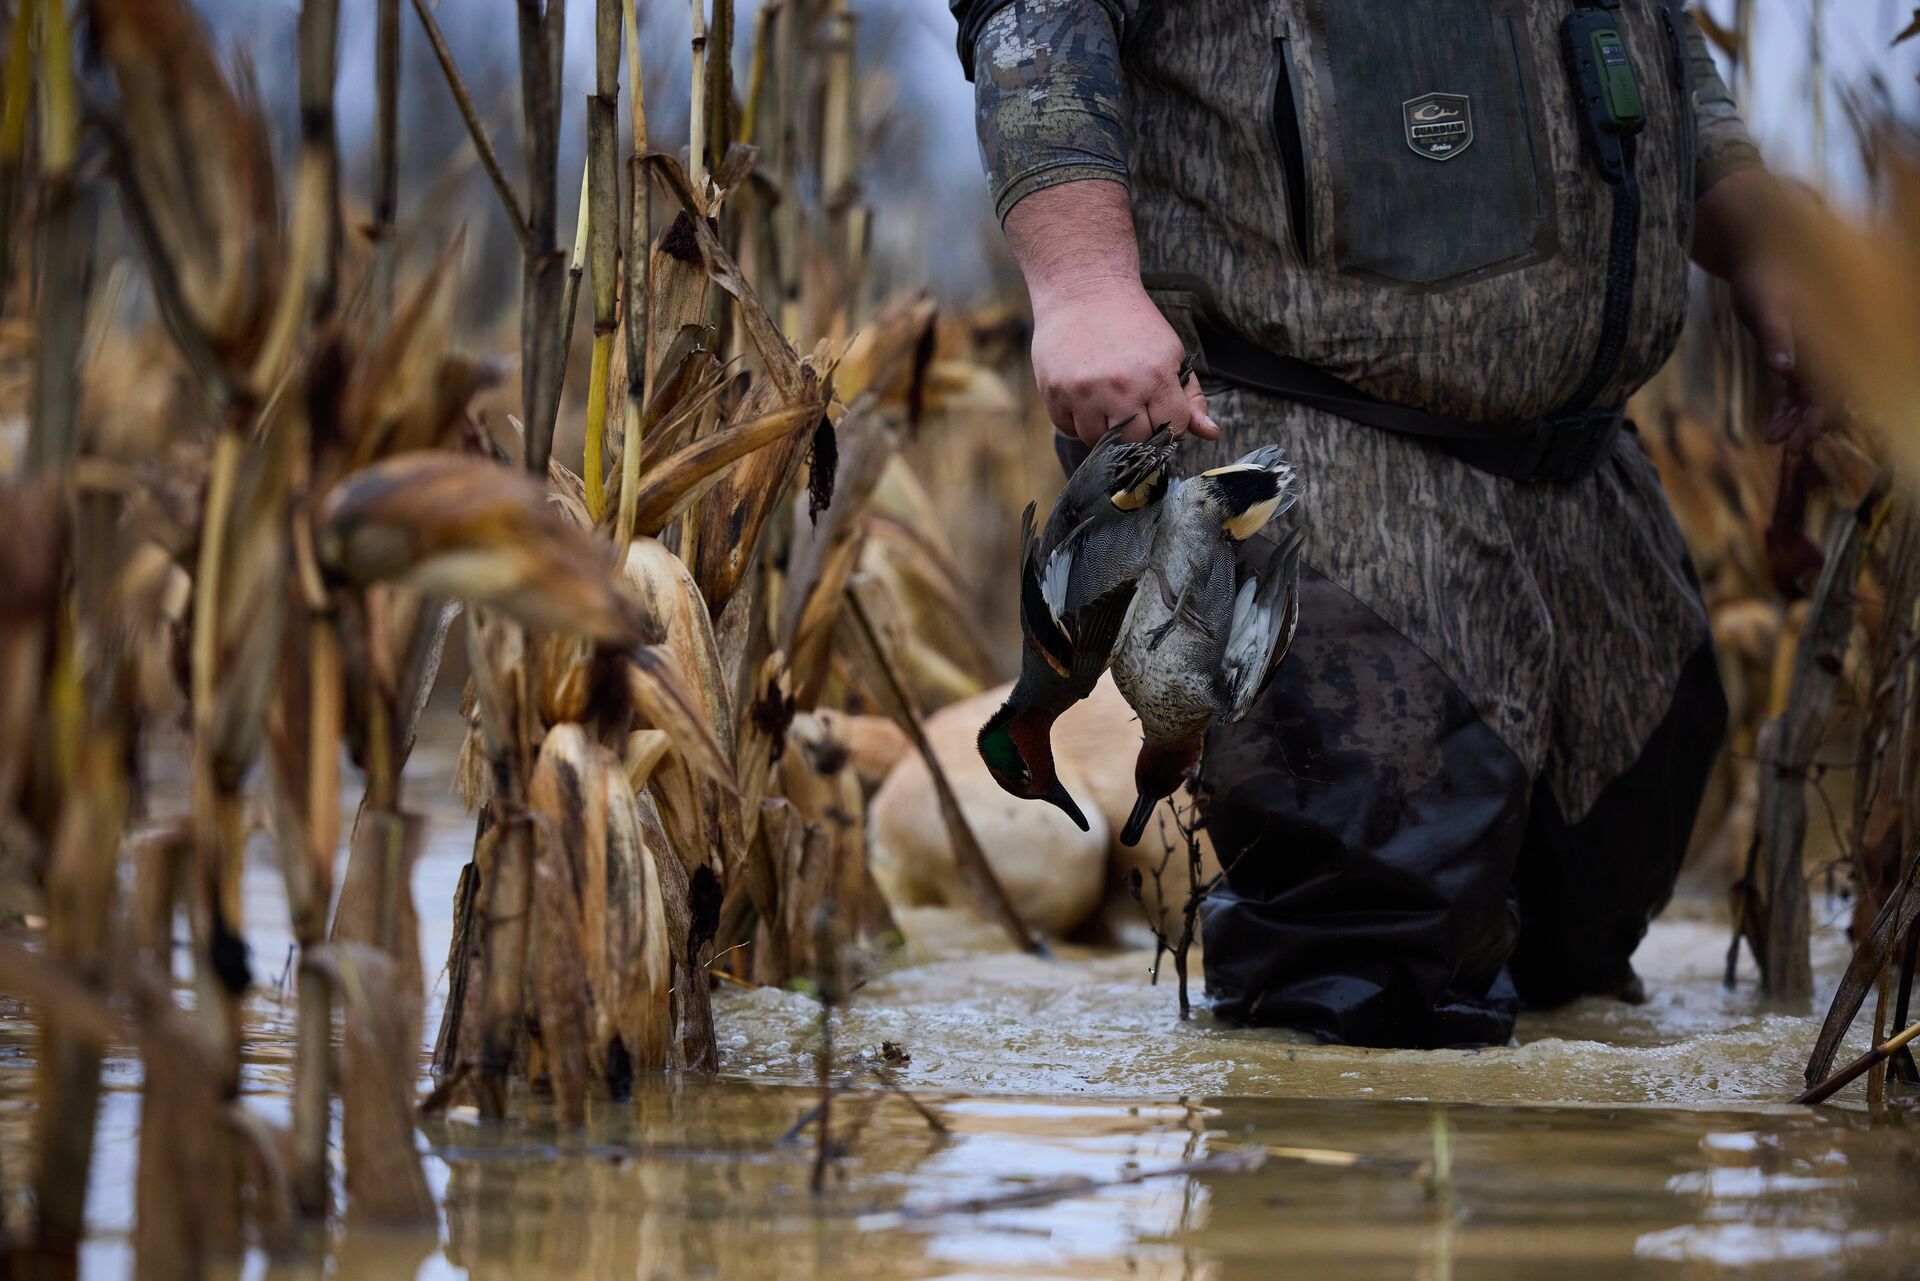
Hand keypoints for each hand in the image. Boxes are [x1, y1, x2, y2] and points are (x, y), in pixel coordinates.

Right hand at [1029, 277, 1218, 446]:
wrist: (1084, 290)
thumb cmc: (1133, 324)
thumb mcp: (1170, 353)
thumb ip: (1190, 396)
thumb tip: (1211, 433)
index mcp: (1155, 377)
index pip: (1172, 429)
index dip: (1170, 425)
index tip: (1161, 413)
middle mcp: (1119, 389)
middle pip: (1135, 442)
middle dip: (1138, 432)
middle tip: (1134, 411)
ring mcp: (1083, 393)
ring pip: (1098, 441)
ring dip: (1105, 430)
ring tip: (1107, 404)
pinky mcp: (1055, 393)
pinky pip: (1069, 428)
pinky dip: (1078, 421)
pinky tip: (1085, 398)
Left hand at [1729, 259, 1827, 450]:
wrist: (1758, 252)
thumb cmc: (1762, 276)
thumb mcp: (1765, 305)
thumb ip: (1776, 336)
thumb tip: (1783, 369)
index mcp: (1828, 337)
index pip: (1832, 387)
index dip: (1818, 418)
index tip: (1798, 442)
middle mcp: (1827, 345)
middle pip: (1828, 394)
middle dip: (1809, 424)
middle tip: (1787, 449)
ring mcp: (1815, 348)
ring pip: (1814, 393)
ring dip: (1797, 418)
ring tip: (1773, 438)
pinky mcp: (1800, 348)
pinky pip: (1801, 384)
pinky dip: (1790, 405)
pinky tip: (1775, 426)